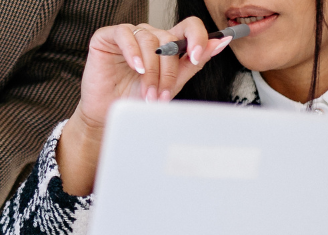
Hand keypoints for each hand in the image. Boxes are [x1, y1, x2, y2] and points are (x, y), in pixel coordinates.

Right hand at [60, 18, 227, 194]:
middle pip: (170, 39)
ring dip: (151, 71)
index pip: (189, 27)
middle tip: (162, 94)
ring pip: (149, 40)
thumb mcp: (170, 84)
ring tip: (147, 92)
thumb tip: (218, 43)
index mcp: (166, 44)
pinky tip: (136, 68)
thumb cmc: (135, 98)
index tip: (197, 57)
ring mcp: (130, 34)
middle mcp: (150, 36)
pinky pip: (125, 34)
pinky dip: (133, 52)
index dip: (197, 37)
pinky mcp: (108, 36)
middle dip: (168, 71)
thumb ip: (193, 63)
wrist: (108, 113)